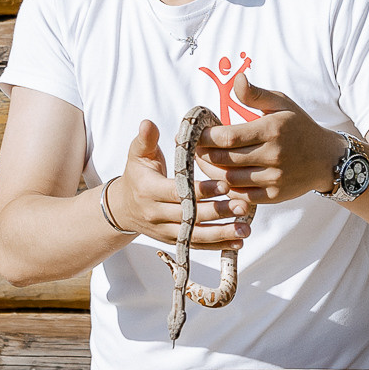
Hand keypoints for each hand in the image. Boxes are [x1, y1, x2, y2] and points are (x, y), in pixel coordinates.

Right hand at [107, 119, 250, 246]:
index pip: (177, 192)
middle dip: (217, 212)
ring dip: (222, 234)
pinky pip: (196, 246)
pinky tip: (237, 243)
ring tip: (245, 229)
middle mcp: (156, 214)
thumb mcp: (137, 154)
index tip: (225, 185)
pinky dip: (217, 246)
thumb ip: (146, 139)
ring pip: (195, 235)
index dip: (201, 191)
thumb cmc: (137, 175)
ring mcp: (164, 230)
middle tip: (242, 206)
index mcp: (149, 190)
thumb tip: (147, 123)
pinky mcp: (173, 241)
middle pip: (189, 216)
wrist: (123, 207)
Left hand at [199, 75, 342, 202]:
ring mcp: (275, 178)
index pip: (227, 136)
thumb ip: (256, 94)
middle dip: (201, 154)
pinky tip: (219, 178)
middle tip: (188, 148)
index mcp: (272, 130)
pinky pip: (241, 196)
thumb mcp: (281, 103)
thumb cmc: (299, 127)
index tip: (191, 133)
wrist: (327, 159)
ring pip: (229, 180)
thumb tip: (237, 79)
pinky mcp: (275, 196)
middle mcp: (273, 155)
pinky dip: (226, 189)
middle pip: (224, 159)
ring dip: (210, 172)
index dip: (204, 137)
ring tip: (201, 162)